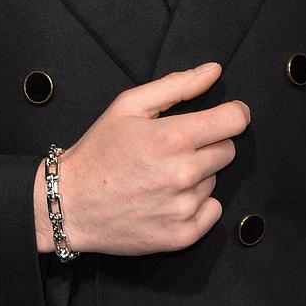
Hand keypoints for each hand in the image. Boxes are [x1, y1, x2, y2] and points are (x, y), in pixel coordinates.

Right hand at [33, 61, 248, 256]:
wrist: (70, 203)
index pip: (235, 120)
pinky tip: (167, 200)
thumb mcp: (128, 106)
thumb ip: (177, 85)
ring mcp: (184, 207)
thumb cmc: (98, 151)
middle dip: (208, 145)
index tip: (223, 117)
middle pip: (228, 150)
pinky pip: (213, 211)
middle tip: (174, 150)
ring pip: (215, 180)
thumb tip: (214, 70)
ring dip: (198, 176)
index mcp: (173, 137)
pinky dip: (196, 205)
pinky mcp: (182, 235)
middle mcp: (184, 173)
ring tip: (161, 177)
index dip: (233, 114)